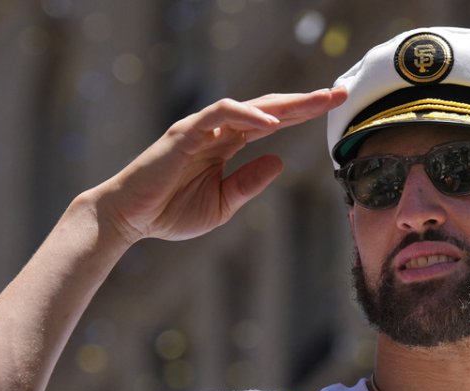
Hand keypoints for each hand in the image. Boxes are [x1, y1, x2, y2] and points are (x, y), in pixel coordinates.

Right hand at [90, 87, 346, 243]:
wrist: (129, 220)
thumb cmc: (170, 212)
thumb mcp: (223, 205)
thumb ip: (249, 183)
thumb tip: (280, 162)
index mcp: (228, 145)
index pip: (272, 121)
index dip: (303, 113)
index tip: (335, 107)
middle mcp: (218, 131)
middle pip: (269, 107)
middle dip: (306, 100)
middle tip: (340, 93)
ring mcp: (201, 129)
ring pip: (250, 104)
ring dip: (286, 102)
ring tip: (318, 101)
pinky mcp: (185, 133)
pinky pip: (220, 115)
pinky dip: (247, 114)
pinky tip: (273, 122)